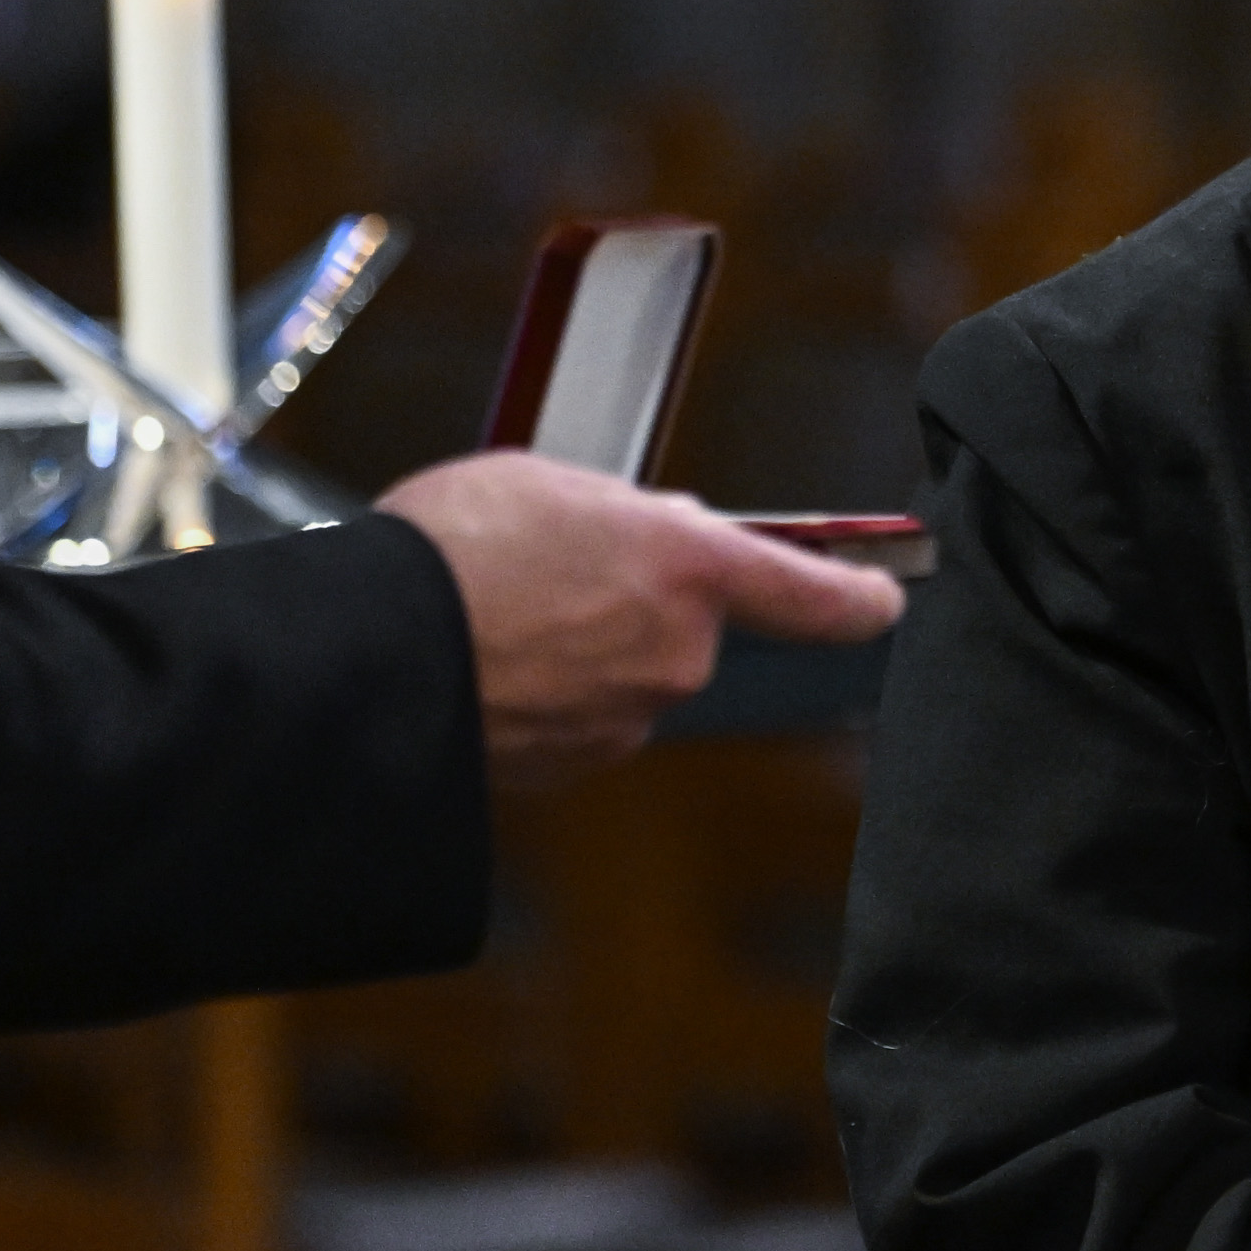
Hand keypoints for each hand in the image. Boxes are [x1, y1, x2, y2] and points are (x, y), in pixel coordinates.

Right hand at [375, 451, 905, 783]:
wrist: (366, 657)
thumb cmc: (451, 548)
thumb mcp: (552, 484)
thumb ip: (630, 515)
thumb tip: (662, 533)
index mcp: (690, 567)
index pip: (815, 592)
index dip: (858, 595)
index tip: (885, 597)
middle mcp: (678, 653)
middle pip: (688, 625)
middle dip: (640, 602)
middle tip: (555, 568)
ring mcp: (627, 717)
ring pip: (627, 673)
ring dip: (583, 649)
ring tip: (498, 611)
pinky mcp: (574, 766)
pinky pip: (578, 718)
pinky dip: (543, 696)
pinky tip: (483, 660)